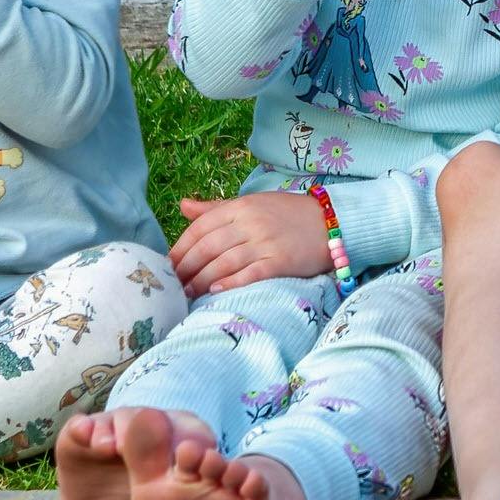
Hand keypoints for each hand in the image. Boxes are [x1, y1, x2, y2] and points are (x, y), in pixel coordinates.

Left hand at [170, 192, 341, 296]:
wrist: (332, 221)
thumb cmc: (288, 215)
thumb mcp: (252, 204)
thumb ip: (216, 208)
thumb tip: (183, 206)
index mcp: (241, 207)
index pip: (201, 227)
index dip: (180, 248)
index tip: (167, 265)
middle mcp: (251, 222)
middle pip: (208, 247)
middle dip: (186, 268)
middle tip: (172, 286)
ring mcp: (266, 242)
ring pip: (225, 262)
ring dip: (202, 280)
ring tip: (187, 295)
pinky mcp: (281, 260)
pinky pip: (252, 273)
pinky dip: (232, 282)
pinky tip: (216, 292)